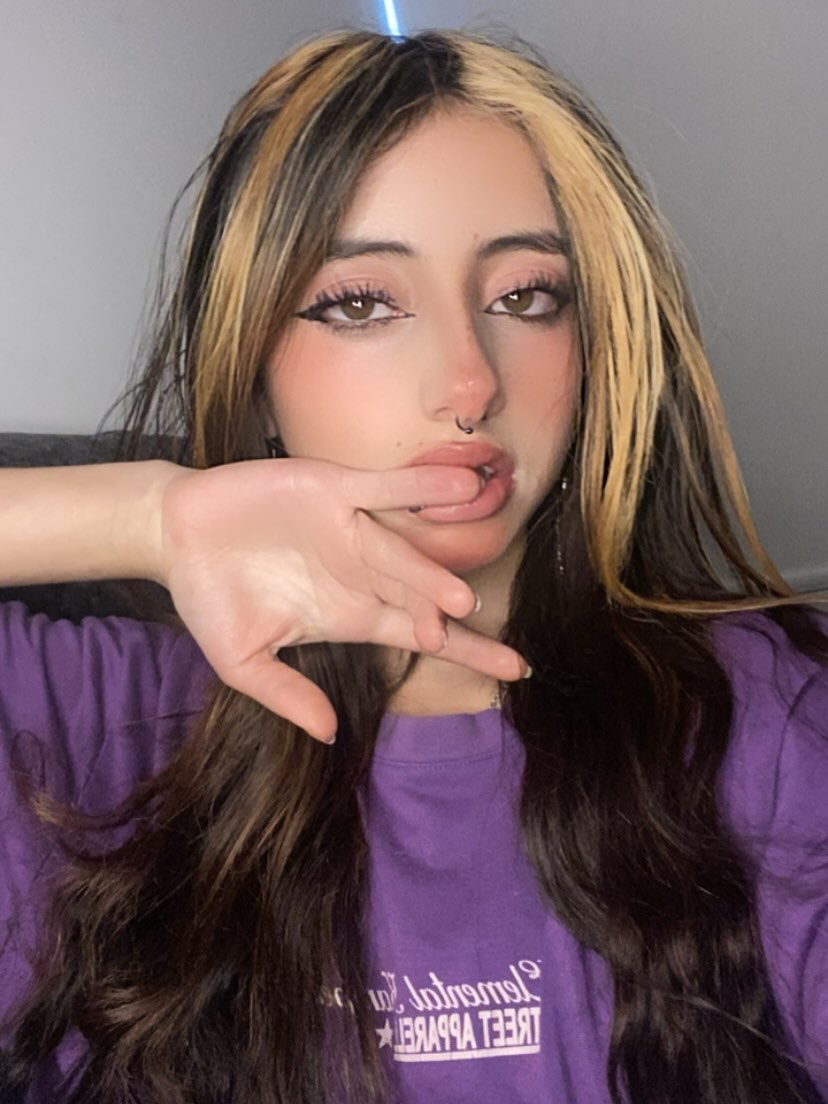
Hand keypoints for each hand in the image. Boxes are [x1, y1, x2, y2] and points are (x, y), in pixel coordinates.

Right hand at [157, 458, 527, 741]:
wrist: (174, 537)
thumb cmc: (210, 599)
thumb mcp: (242, 662)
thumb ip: (286, 694)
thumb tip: (331, 734)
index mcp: (351, 615)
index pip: (420, 636)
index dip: (468, 651)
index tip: (516, 669)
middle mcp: (362, 573)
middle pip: (422, 597)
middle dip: (445, 615)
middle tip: (469, 630)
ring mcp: (351, 529)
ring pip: (403, 551)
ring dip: (431, 570)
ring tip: (460, 594)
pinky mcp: (333, 488)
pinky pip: (383, 487)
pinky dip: (419, 487)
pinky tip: (460, 487)